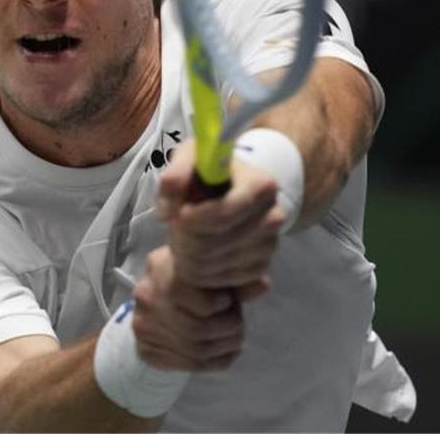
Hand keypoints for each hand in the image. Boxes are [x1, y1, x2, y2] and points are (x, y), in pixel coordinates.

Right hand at [130, 246, 248, 370]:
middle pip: (197, 329)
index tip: (229, 301)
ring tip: (235, 338)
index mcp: (160, 266)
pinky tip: (225, 352)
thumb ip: (235, 279)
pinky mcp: (146, 350)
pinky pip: (188, 365)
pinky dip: (216, 362)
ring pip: (195, 351)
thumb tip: (264, 285)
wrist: (158, 298)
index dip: (222, 304)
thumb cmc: (191, 279)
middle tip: (238, 325)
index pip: (195, 295)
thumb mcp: (210, 271)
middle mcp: (146, 296)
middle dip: (229, 330)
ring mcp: (143, 326)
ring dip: (225, 347)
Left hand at [156, 139, 283, 291]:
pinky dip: (199, 274)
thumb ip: (174, 177)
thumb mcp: (189, 157)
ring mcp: (269, 246)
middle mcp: (273, 217)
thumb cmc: (209, 171)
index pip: (221, 214)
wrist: (233, 189)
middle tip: (175, 228)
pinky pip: (220, 282)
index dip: (190, 220)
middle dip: (183, 240)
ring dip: (187, 257)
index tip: (177, 215)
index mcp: (261, 186)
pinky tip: (195, 254)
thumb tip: (166, 214)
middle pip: (213, 245)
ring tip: (183, 238)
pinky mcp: (260, 268)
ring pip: (212, 267)